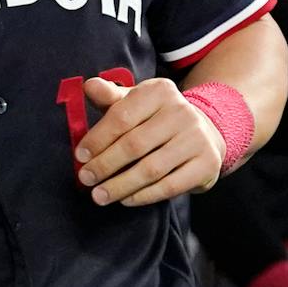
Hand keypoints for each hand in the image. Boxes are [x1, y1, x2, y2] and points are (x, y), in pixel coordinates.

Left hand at [74, 76, 224, 206]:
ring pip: (151, 169)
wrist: (203, 133)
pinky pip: (170, 186)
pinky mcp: (207, 164)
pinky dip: (144, 196)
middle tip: (86, 179)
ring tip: (100, 195)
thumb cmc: (156, 119)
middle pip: (134, 144)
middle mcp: (182, 112)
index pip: (122, 116)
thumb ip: (110, 97)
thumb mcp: (134, 102)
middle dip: (105, 165)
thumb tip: (88, 87)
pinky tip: (126, 199)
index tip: (80, 156)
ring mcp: (197, 138)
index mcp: (160, 92)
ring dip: (120, 186)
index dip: (98, 139)